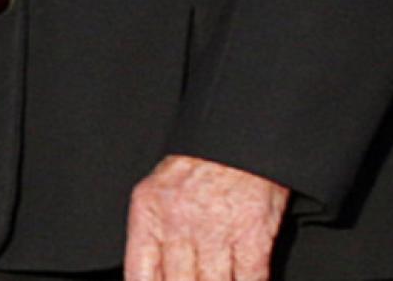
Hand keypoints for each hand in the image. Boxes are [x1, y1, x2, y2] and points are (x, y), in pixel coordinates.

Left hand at [125, 154, 288, 280]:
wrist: (241, 127)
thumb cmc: (202, 159)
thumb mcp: (161, 189)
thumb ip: (152, 235)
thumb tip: (152, 277)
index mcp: (150, 211)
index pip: (140, 277)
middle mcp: (180, 223)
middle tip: (197, 278)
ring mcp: (217, 230)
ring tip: (217, 278)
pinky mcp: (252, 234)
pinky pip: (248, 279)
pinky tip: (246, 280)